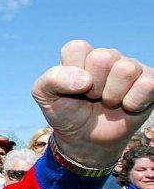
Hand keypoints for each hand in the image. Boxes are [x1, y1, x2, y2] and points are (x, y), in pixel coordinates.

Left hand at [32, 40, 153, 167]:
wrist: (84, 140)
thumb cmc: (65, 113)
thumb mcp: (44, 96)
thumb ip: (51, 79)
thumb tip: (86, 79)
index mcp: (80, 54)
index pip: (76, 48)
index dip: (71, 75)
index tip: (71, 89)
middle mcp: (106, 56)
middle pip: (103, 57)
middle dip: (93, 86)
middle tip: (90, 98)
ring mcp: (130, 68)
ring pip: (126, 69)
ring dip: (112, 95)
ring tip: (107, 102)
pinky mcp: (149, 82)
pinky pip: (148, 84)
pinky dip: (133, 102)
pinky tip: (126, 107)